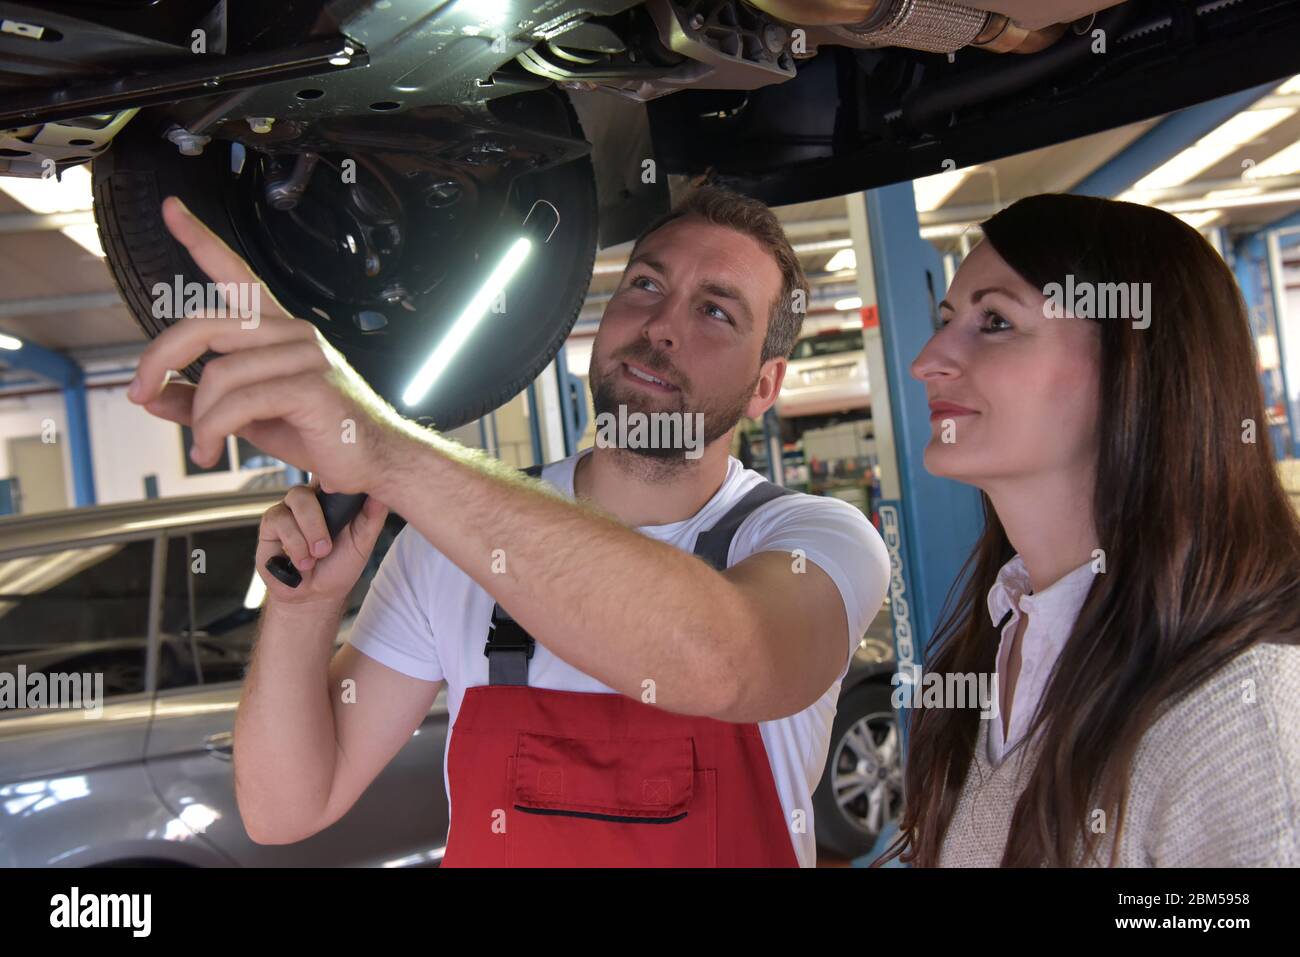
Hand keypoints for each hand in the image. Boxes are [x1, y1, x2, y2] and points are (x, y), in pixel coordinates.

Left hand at [127, 196, 410, 495]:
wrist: (379, 463)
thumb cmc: (321, 435)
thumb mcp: (251, 418)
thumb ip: (202, 403)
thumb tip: (152, 397)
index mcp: (280, 331)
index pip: (236, 274)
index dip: (201, 240)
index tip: (171, 211)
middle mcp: (294, 332)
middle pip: (205, 325)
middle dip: (159, 359)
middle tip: (140, 393)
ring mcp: (307, 356)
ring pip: (219, 372)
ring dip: (199, 418)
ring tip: (203, 448)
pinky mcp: (312, 387)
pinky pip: (240, 402)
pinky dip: (214, 431)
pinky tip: (213, 450)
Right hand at [257, 479, 389, 605]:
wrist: (316, 596)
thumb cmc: (339, 565)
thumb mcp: (363, 542)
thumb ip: (372, 516)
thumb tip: (381, 492)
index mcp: (333, 498)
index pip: (333, 472)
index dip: (337, 472)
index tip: (343, 484)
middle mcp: (310, 498)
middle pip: (315, 482)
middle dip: (321, 519)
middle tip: (326, 549)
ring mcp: (288, 508)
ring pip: (297, 500)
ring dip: (309, 534)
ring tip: (315, 557)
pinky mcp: (270, 524)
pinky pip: (280, 521)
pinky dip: (295, 545)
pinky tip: (301, 562)